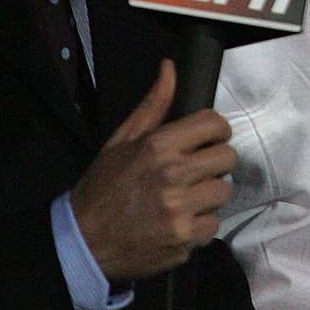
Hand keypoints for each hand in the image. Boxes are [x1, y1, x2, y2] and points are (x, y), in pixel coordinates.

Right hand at [70, 60, 236, 280]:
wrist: (82, 241)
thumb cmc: (102, 186)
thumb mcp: (122, 139)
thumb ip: (153, 104)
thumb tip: (170, 67)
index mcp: (159, 146)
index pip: (215, 124)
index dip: (216, 130)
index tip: (207, 139)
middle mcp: (173, 176)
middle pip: (227, 158)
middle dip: (215, 161)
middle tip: (198, 169)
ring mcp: (180, 211)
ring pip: (223, 192)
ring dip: (209, 194)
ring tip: (188, 197)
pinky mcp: (182, 242)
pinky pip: (213, 226)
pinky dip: (200, 225)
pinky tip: (181, 222)